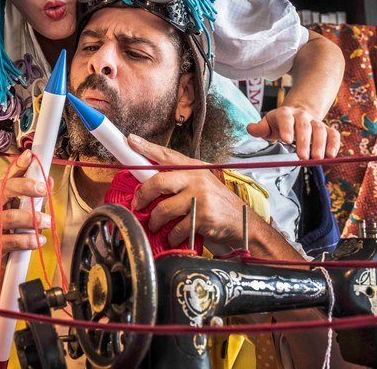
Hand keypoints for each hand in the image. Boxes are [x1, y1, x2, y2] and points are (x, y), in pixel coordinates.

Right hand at [0, 150, 50, 264]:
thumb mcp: (20, 208)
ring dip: (31, 218)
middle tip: (43, 190)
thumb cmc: (9, 227)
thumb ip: (34, 196)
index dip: (18, 165)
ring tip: (47, 221)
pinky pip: (11, 241)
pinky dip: (28, 240)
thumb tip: (49, 180)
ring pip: (8, 217)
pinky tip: (39, 240)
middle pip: (3, 191)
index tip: (30, 156)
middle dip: (24, 187)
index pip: (7, 176)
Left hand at [128, 134, 247, 247]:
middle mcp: (197, 179)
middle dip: (143, 195)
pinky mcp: (202, 216)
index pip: (166, 155)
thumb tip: (149, 182)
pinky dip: (171, 236)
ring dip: (155, 221)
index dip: (147, 147)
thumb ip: (179, 180)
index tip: (131, 140)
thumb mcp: (202, 184)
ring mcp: (200, 197)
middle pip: (158, 182)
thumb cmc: (218, 203)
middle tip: (137, 204)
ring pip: (163, 209)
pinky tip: (173, 237)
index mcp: (194, 168)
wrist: (244, 223)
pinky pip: (176, 228)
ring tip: (155, 224)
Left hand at [246, 105, 339, 159]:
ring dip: (320, 144)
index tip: (287, 140)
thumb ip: (259, 128)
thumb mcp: (267, 124)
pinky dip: (334, 143)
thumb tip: (250, 128)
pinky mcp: (326, 128)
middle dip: (304, 141)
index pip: (285, 118)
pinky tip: (332, 155)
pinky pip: (333, 133)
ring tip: (318, 158)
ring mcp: (315, 121)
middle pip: (304, 126)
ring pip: (320, 130)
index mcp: (284, 113)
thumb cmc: (279, 123)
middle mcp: (301, 115)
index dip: (286, 128)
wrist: (297, 114)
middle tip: (303, 157)